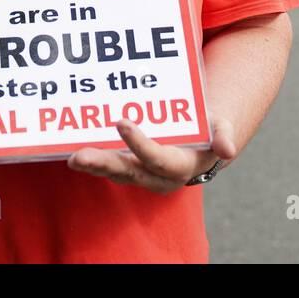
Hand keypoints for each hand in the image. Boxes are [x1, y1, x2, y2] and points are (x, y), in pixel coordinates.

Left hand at [66, 117, 237, 193]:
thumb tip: (228, 149)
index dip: (139, 143)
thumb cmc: (209, 130)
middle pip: (127, 171)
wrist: (200, 143)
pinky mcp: (128, 167)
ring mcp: (140, 173)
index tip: (121, 121)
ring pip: (113, 171)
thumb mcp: (221, 128)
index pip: (156, 158)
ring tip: (70, 158)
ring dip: (92, 165)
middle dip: (102, 164)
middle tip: (77, 157)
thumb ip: (223, 136)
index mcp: (179, 166)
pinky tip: (70, 148)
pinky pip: (108, 164)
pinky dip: (91, 158)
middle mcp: (156, 176)